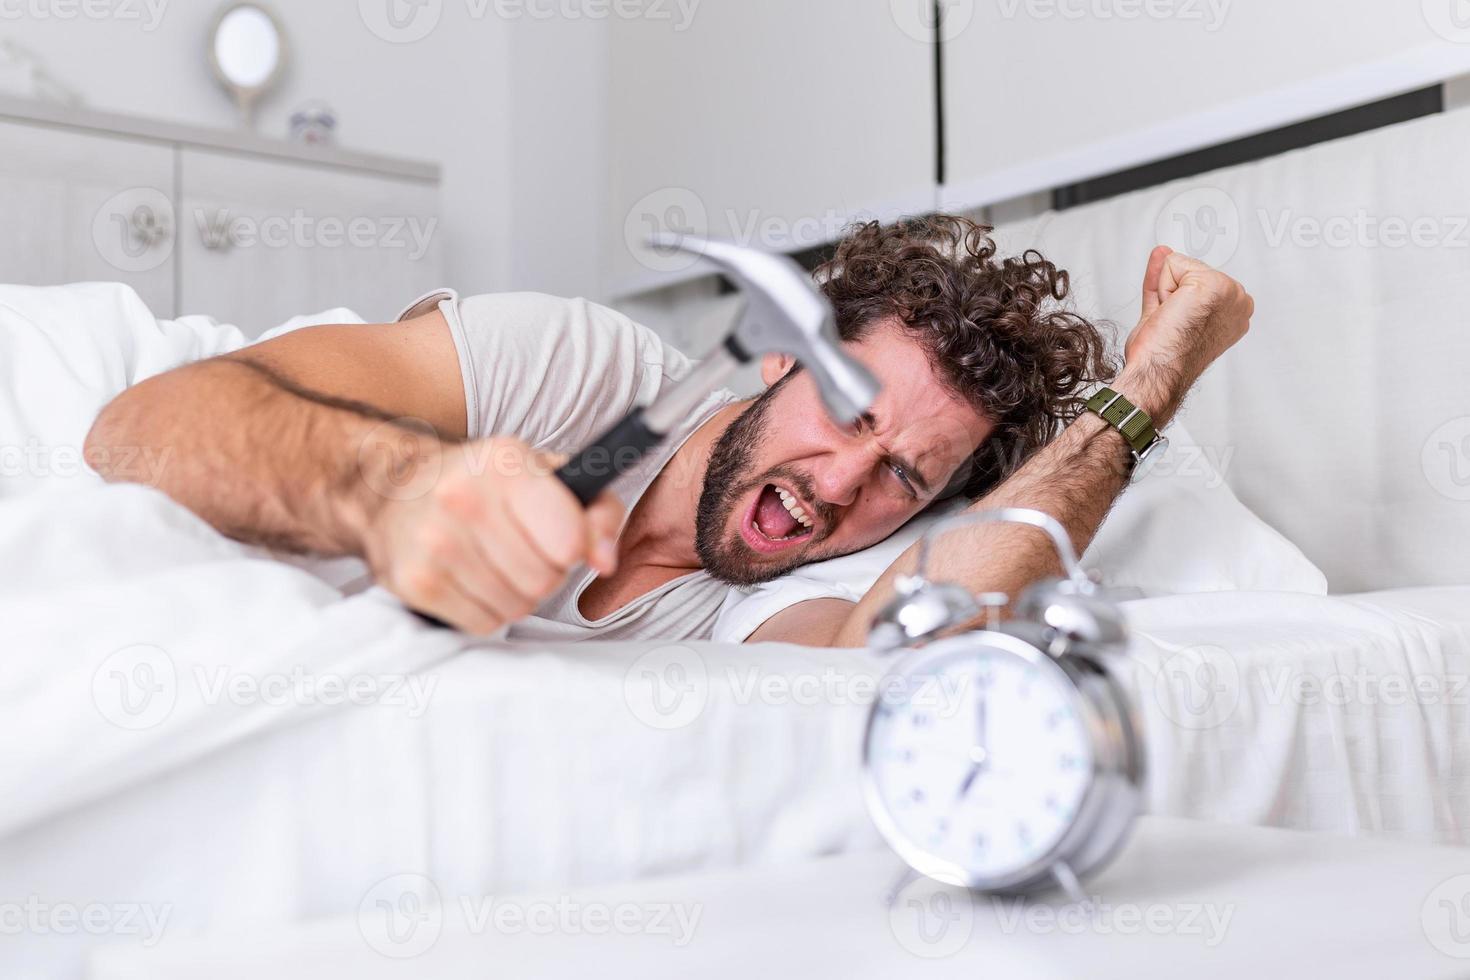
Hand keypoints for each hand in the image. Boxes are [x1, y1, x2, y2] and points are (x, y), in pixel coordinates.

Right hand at [358, 434, 622, 634]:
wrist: (394, 492)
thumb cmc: (484, 484)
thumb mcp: (546, 476)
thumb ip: (597, 511)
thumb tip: (606, 560)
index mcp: (505, 463)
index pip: (568, 538)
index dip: (574, 547)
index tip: (561, 539)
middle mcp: (463, 499)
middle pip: (544, 580)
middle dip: (546, 573)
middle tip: (525, 552)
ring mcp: (434, 542)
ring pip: (516, 606)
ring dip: (517, 594)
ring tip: (498, 565)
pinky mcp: (414, 581)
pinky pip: (483, 624)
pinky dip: (487, 610)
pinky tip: (473, 580)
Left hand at [1119, 246, 1253, 421]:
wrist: (1157, 372)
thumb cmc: (1161, 356)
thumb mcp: (1162, 311)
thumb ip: (1164, 279)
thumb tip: (1162, 252)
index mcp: (1235, 311)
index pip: (1194, 280)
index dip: (1174, 298)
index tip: (1177, 324)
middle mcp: (1239, 301)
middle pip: (1189, 269)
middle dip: (1171, 293)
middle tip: (1172, 323)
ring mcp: (1230, 292)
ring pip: (1181, 266)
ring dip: (1166, 293)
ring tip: (1172, 320)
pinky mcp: (1215, 286)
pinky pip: (1173, 264)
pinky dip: (1162, 288)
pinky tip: (1171, 312)